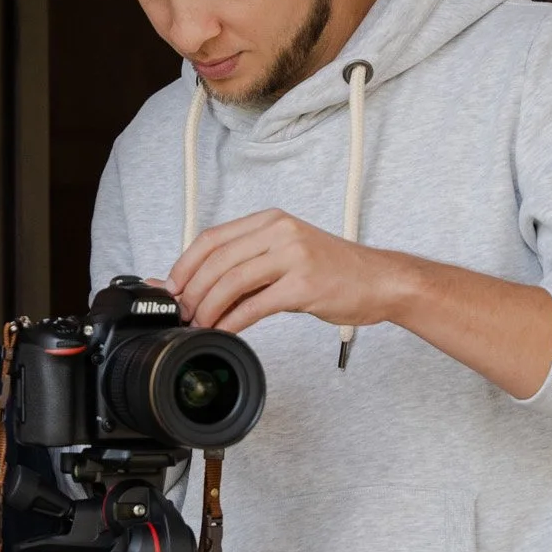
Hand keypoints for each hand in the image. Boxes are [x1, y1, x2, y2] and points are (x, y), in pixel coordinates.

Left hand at [167, 209, 406, 333]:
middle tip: (181, 313)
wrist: (381, 281)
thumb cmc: (332, 271)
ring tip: (199, 324)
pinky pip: (255, 305)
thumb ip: (246, 264)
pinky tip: (223, 331)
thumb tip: (197, 285)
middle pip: (217, 259)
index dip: (184, 265)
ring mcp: (293, 256)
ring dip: (208, 308)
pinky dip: (232, 321)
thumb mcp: (286, 255)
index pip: (212, 237)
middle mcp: (279, 231)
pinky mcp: (304, 285)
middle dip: (191, 290)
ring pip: (231, 280)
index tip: (170, 288)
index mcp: (270, 220)